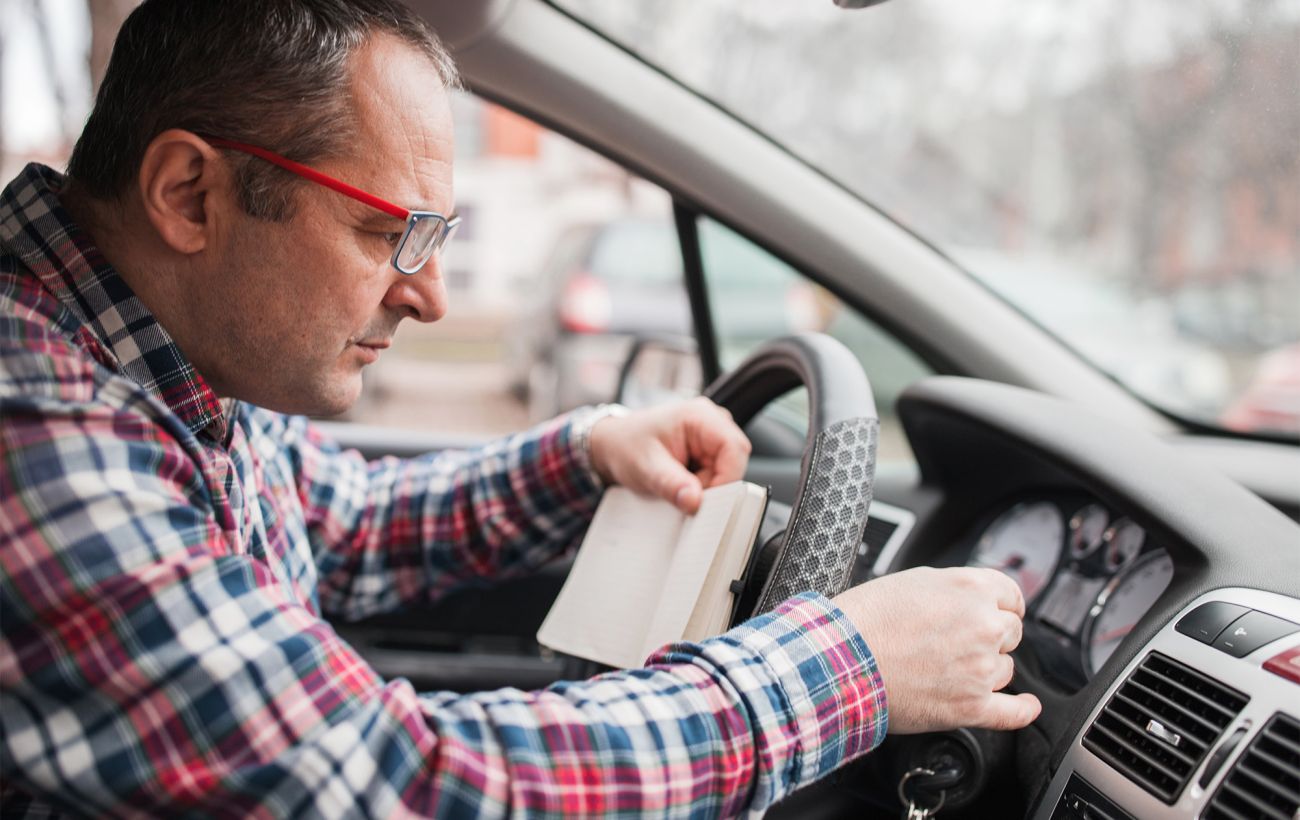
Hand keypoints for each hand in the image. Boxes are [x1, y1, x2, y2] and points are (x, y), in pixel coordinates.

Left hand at [587, 397, 751, 513]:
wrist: (611, 445)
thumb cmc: (625, 446)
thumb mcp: (646, 468)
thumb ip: (671, 485)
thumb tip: (694, 501)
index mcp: (699, 416)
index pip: (734, 448)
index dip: (726, 478)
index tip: (706, 500)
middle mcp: (711, 421)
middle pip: (734, 460)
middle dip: (714, 484)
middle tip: (686, 494)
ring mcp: (710, 434)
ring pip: (726, 470)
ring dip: (706, 486)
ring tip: (677, 485)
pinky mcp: (707, 448)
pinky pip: (717, 472)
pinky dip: (702, 485)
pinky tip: (681, 483)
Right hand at [833, 566, 1041, 732]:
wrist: (841, 659)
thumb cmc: (865, 619)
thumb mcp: (913, 580)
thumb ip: (953, 588)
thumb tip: (970, 599)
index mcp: (970, 589)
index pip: (1011, 596)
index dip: (1001, 606)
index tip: (998, 614)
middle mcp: (983, 625)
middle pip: (1011, 632)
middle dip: (990, 636)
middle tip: (958, 642)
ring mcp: (980, 668)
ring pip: (1005, 669)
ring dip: (986, 668)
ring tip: (948, 669)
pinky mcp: (971, 706)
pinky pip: (1012, 713)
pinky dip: (1022, 710)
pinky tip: (1025, 706)